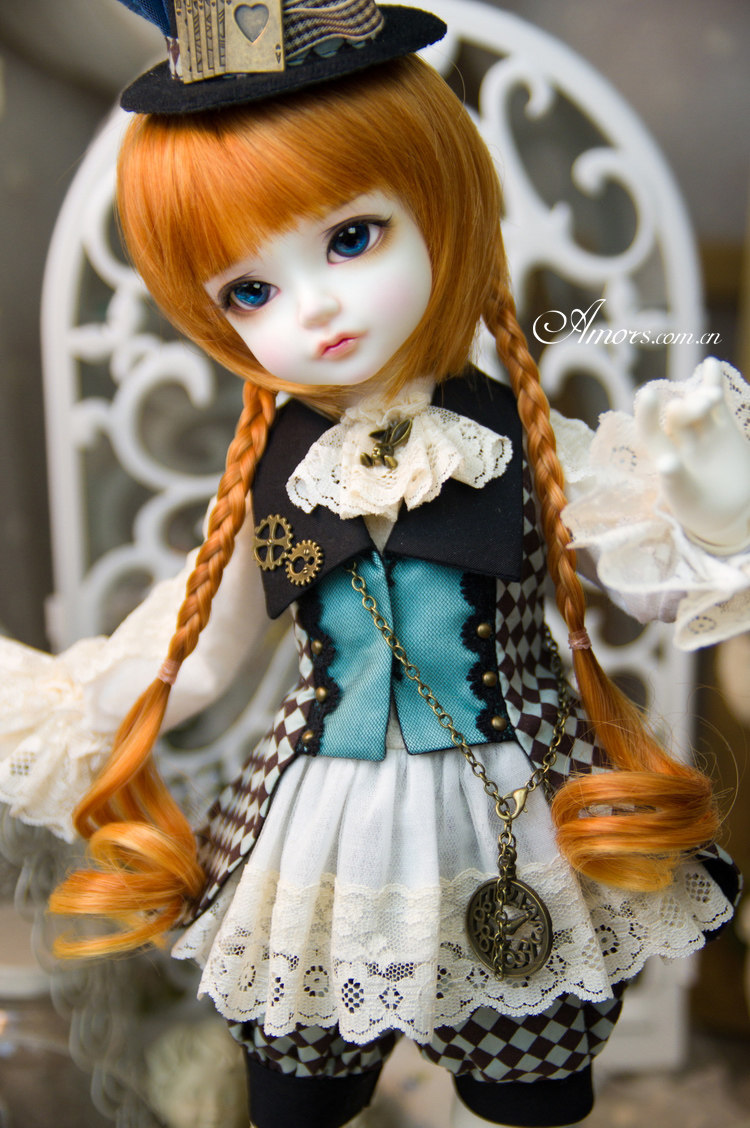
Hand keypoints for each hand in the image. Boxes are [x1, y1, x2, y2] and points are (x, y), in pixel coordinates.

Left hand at [634, 358, 749, 553]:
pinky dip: (713, 384)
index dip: (647, 414)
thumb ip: (676, 480)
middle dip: (686, 409)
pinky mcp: (724, 430)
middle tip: (697, 406)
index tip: (648, 394)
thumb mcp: (686, 498)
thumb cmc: (701, 511)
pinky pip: (717, 404)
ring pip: (698, 407)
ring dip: (701, 396)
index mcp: (663, 457)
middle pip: (678, 417)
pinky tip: (710, 365)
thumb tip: (666, 462)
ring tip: (710, 396)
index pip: (650, 431)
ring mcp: (702, 433)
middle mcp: (679, 441)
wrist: (733, 514)